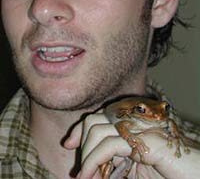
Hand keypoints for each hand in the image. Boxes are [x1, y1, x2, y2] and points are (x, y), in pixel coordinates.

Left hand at [64, 112, 199, 178]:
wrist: (193, 172)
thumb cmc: (164, 171)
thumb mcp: (131, 165)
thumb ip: (113, 160)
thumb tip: (88, 167)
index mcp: (130, 122)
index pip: (98, 117)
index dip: (80, 130)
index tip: (69, 144)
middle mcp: (133, 120)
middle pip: (94, 120)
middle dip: (81, 142)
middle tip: (79, 170)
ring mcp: (139, 127)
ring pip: (98, 131)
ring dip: (87, 157)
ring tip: (85, 177)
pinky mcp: (145, 140)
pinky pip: (110, 146)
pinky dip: (94, 162)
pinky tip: (90, 177)